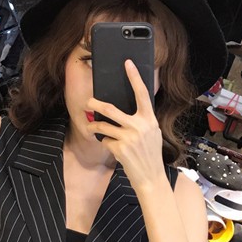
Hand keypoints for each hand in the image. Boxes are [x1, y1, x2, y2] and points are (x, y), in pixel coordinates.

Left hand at [85, 60, 164, 191]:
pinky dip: (106, 144)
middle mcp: (140, 126)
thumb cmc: (151, 155)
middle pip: (111, 109)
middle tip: (88, 102)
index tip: (127, 63)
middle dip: (95, 104)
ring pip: (103, 125)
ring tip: (91, 127)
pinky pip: (105, 141)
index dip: (134, 77)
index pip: (142, 93)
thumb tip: (126, 110)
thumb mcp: (152, 134)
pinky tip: (114, 150)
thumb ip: (143, 121)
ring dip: (94, 126)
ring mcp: (129, 138)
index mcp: (149, 119)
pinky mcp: (120, 149)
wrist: (151, 178)